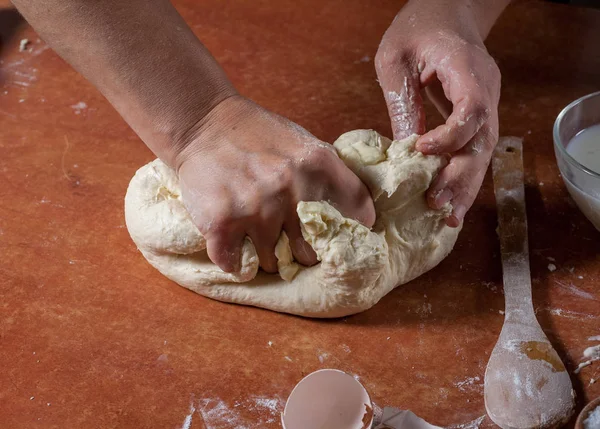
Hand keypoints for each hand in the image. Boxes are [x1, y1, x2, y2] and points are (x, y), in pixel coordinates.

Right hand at [174, 96, 375, 272]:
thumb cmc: (256, 134)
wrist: (202, 123)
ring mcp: (256, 208)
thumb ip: (327, 176)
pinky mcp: (222, 223)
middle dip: (300, 253)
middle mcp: (291, 188)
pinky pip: (235, 264)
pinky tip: (231, 243)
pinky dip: (233, 260)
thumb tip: (353, 217)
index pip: (358, 214)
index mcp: (318, 165)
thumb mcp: (302, 144)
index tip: (341, 241)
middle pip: (311, 253)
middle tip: (288, 245)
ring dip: (265, 256)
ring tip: (255, 236)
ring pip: (272, 263)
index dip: (353, 233)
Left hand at [375, 0, 503, 226]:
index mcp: (467, 68)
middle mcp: (486, 90)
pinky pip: (474, 151)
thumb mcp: (396, 59)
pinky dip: (464, 178)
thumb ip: (402, 101)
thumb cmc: (417, 30)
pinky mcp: (478, 117)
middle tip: (437, 205)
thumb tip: (404, 151)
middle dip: (461, 176)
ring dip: (466, 187)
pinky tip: (453, 204)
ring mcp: (486, 104)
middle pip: (482, 140)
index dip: (450, 135)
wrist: (448, 13)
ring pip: (483, 152)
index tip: (422, 150)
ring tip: (448, 218)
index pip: (471, 108)